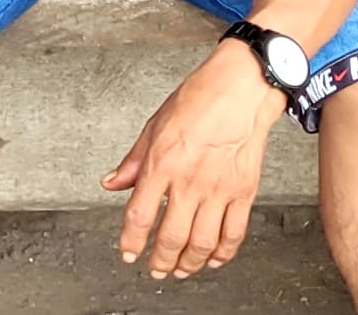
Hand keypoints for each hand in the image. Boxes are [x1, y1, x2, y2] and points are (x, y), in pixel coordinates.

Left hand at [103, 44, 281, 280]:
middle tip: (155, 269)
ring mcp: (219, 189)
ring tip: (181, 270)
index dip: (131, 240)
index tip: (128, 252)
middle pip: (171, 236)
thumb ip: (134, 161)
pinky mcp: (244, 192)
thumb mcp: (155, 125)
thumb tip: (113, 182)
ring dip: (189, 263)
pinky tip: (213, 259)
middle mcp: (190, 180)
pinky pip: (233, 233)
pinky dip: (223, 254)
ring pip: (202, 243)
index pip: (139, 214)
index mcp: (163, 162)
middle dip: (160, 261)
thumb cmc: (199, 99)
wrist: (242, 88)